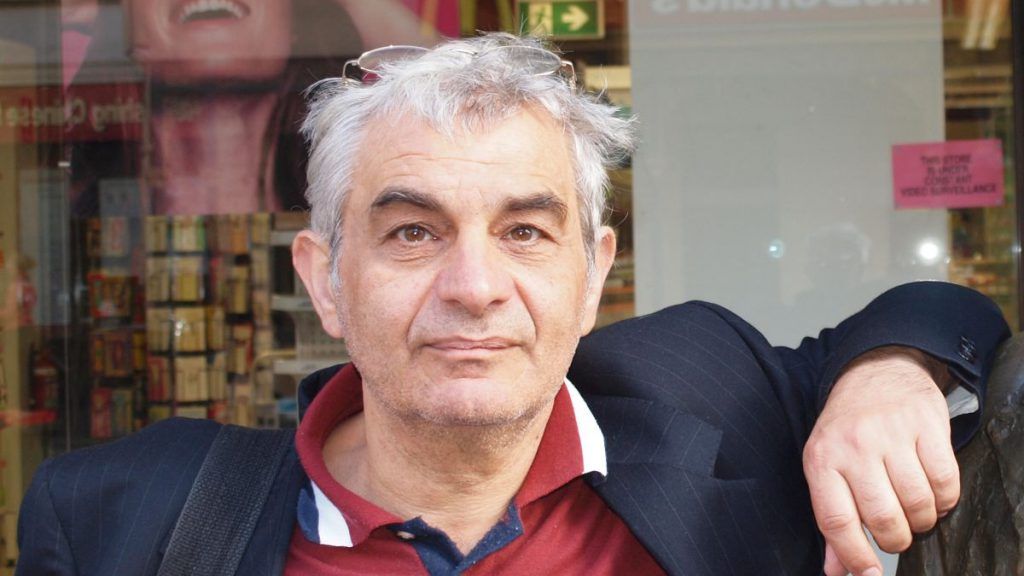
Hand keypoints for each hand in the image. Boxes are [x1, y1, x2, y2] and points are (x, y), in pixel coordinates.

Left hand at [803, 346, 958, 575]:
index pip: (835, 519)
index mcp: (821, 459)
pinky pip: (945, 481)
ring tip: (914, 510)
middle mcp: (854, 445)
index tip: (868, 574)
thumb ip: (832, 518)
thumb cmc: (848, 428)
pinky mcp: (925, 424)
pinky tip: (933, 491)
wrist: (875, 373)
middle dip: (895, 539)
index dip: (853, 555)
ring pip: (917, 503)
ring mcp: (891, 433)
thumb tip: (837, 569)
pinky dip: (945, 498)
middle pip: (882, 518)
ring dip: (922, 520)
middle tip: (896, 533)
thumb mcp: (826, 465)